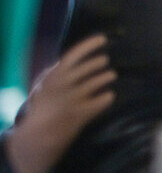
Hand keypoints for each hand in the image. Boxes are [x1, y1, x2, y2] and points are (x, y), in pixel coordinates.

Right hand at [4, 34, 115, 172]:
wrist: (39, 134)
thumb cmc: (44, 106)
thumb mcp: (43, 85)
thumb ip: (55, 71)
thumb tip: (67, 59)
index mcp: (53, 76)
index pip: (73, 55)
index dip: (89, 45)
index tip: (103, 38)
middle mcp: (63, 85)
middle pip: (87, 68)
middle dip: (98, 62)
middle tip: (104, 60)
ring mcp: (73, 99)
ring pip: (96, 83)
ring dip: (105, 77)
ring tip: (111, 75)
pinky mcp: (81, 113)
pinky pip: (100, 101)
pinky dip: (106, 98)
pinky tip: (109, 95)